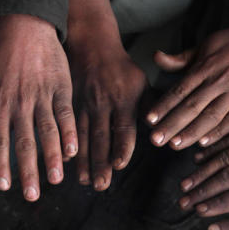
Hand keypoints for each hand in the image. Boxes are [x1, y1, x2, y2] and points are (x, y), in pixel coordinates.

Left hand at [0, 14, 76, 200]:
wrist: (26, 22)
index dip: (2, 165)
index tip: (5, 186)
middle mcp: (20, 103)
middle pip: (25, 143)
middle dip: (28, 172)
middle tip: (32, 196)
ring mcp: (42, 96)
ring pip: (48, 132)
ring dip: (52, 159)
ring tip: (56, 180)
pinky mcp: (61, 88)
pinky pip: (66, 115)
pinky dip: (70, 134)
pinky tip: (72, 152)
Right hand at [67, 0, 147, 190]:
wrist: (92, 44)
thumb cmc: (122, 69)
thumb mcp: (141, 82)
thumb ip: (151, 107)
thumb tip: (162, 131)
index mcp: (124, 99)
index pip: (123, 127)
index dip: (121, 146)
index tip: (119, 164)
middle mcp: (103, 104)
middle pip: (101, 137)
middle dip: (100, 163)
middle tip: (100, 185)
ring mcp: (84, 105)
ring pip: (82, 137)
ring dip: (83, 161)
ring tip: (85, 181)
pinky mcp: (70, 105)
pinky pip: (68, 129)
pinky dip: (67, 146)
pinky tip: (66, 163)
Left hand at [146, 8, 228, 148]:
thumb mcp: (208, 44)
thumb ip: (182, 57)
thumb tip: (156, 58)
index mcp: (206, 66)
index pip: (180, 89)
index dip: (164, 106)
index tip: (149, 120)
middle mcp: (220, 80)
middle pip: (191, 106)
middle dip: (171, 124)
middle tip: (155, 140)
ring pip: (210, 116)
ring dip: (191, 132)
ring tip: (175, 145)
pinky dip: (219, 132)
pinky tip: (204, 143)